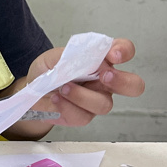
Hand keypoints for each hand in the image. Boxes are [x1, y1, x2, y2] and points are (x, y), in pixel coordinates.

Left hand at [25, 38, 144, 127]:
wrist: (32, 90)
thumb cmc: (49, 70)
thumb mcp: (54, 56)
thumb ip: (70, 56)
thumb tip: (83, 60)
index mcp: (102, 60)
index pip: (125, 51)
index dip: (124, 51)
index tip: (113, 54)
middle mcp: (105, 81)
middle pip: (133, 85)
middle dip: (122, 81)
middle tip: (104, 76)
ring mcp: (97, 100)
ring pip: (104, 104)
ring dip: (82, 96)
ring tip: (63, 88)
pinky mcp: (84, 116)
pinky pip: (83, 116)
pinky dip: (67, 106)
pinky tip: (56, 99)